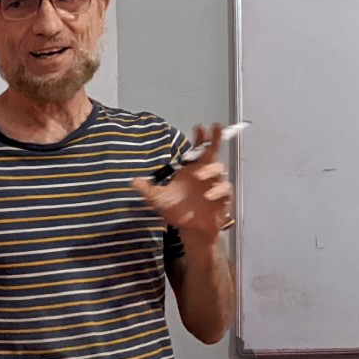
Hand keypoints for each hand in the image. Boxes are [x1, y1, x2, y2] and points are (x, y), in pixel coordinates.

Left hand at [131, 124, 233, 239]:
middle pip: (213, 153)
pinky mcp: (222, 199)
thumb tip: (133, 181)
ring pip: (219, 169)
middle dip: (216, 139)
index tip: (199, 127)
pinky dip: (218, 190)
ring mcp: (214, 185)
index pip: (197, 150)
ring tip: (199, 175)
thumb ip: (147, 190)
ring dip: (211, 169)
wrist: (190, 230)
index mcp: (191, 170)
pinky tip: (208, 195)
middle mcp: (205, 174)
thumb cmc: (177, 211)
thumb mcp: (158, 200)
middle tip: (216, 128)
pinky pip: (225, 190)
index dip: (199, 138)